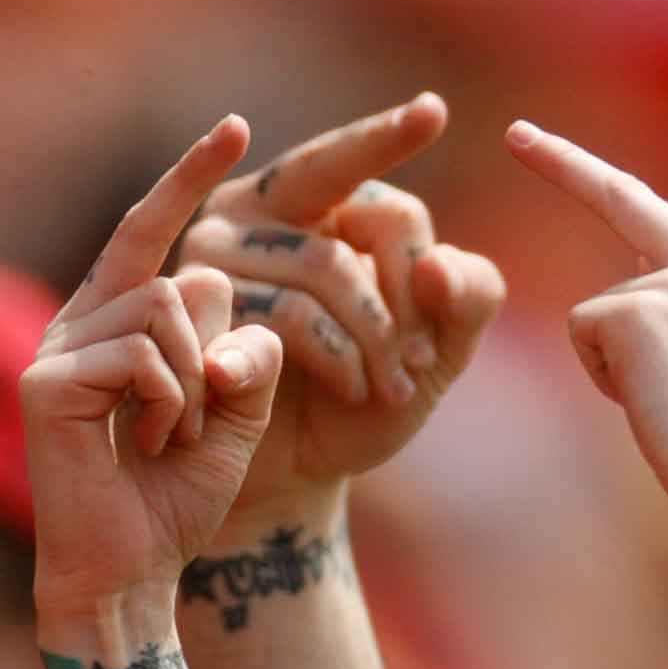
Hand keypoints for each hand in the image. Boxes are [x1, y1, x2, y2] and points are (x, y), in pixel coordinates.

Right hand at [23, 116, 282, 625]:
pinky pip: (146, 356)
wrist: (136, 568)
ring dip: (196, 389)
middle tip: (197, 426)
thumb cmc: (180, 494)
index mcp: (125, 319)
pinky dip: (170, 406)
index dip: (193, 178)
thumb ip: (245, 348)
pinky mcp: (49, 376)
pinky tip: (146, 443)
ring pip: (170, 311)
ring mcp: (59, 342)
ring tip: (168, 438)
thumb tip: (220, 276)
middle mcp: (85, 318)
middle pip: (184, 277)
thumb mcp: (236, 413)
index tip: (237, 127)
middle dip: (220, 359)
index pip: (159, 232)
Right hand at [178, 95, 504, 524]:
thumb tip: (436, 267)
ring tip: (383, 390)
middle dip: (401, 302)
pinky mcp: (196, 301)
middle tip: (420, 365)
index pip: (387, 201)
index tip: (434, 338)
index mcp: (319, 196)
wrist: (301, 472)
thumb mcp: (441, 349)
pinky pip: (289, 312)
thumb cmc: (368, 398)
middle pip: (352, 208)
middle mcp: (257, 204)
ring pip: (326, 266)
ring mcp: (216, 246)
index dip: (421, 273)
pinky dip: (338, 360)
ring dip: (374, 342)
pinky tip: (348, 392)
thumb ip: (471, 297)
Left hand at [505, 121, 667, 546]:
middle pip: (623, 197)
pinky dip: (603, 377)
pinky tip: (651, 401)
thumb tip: (634, 265)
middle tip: (514, 134)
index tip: (563, 151)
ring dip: (616, 363)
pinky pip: (584, 334)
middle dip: (562, 163)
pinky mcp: (638, 309)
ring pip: (600, 310)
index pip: (667, 221)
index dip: (613, 201)